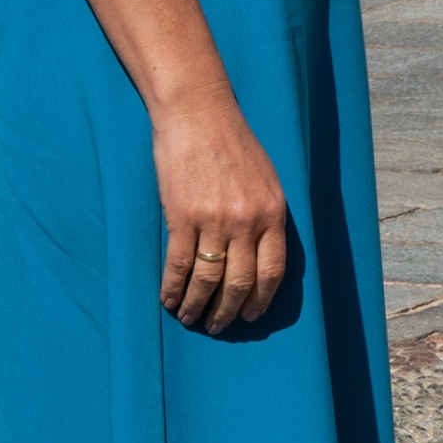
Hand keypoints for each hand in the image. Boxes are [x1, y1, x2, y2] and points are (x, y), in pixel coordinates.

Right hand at [153, 96, 291, 332]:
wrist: (198, 115)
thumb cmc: (233, 144)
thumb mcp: (266, 179)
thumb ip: (266, 216)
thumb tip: (260, 253)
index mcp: (273, 214)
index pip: (273, 272)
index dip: (260, 300)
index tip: (250, 316)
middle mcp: (247, 222)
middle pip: (240, 283)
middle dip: (228, 313)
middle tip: (218, 327)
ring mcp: (214, 221)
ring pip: (207, 280)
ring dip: (197, 306)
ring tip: (190, 319)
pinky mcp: (181, 217)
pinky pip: (179, 265)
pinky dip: (172, 288)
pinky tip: (168, 300)